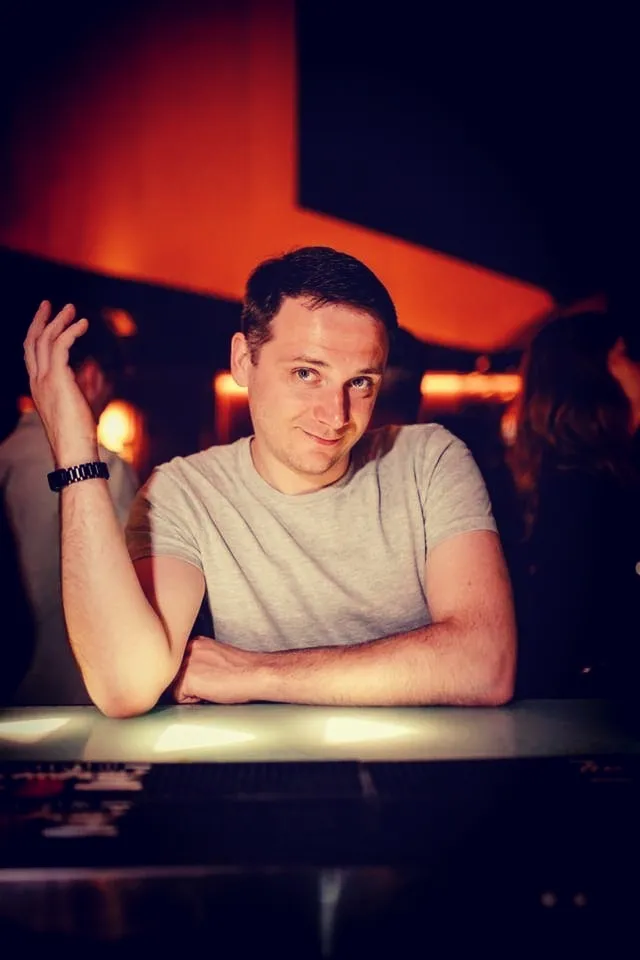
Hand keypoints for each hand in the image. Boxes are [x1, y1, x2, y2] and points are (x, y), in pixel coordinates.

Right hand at [23, 301, 98, 464]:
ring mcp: (44, 379)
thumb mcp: (86, 405)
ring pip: (44, 339)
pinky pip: (60, 345)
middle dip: (40, 320)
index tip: (50, 321)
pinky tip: (83, 324)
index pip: (32, 355)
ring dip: (58, 321)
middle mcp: (37, 381)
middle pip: (31, 342)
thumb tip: (96, 369)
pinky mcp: (57, 378)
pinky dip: (71, 331)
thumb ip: (90, 385)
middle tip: (50, 304)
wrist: (74, 451)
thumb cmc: (81, 436)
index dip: (38, 335)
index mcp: (39, 388)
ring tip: (71, 309)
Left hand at [172, 636, 266, 703]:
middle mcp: (186, 648)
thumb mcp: (215, 658)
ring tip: (210, 688)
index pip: (176, 666)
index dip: (190, 677)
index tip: (208, 678)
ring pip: (172, 687)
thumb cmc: (242, 670)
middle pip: (172, 676)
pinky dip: (192, 700)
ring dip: (188, 692)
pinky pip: (178, 699)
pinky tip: (209, 693)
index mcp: (195, 642)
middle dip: (185, 684)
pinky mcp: (187, 679)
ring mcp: (185, 663)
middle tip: (211, 684)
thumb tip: (188, 677)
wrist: (255, 673)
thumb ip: (198, 661)